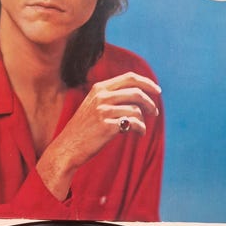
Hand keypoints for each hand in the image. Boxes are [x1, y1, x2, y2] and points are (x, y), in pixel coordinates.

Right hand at [36, 71, 160, 199]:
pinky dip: (141, 129)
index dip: (147, 82)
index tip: (157, 91)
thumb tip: (140, 95)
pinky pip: (134, 123)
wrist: (68, 147)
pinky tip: (140, 134)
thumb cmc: (84, 129)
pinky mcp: (107, 126)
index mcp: (99, 88)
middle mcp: (101, 96)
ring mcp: (104, 111)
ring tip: (141, 128)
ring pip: (136, 110)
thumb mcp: (94, 106)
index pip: (130, 77)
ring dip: (144, 120)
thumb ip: (112, 97)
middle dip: (150, 102)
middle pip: (136, 92)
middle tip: (155, 112)